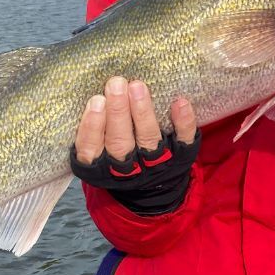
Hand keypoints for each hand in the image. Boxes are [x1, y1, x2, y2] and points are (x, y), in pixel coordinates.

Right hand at [72, 77, 199, 214]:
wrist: (155, 190)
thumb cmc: (120, 158)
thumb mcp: (99, 153)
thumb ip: (95, 131)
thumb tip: (94, 94)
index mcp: (101, 167)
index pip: (91, 149)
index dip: (92, 127)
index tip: (96, 100)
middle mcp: (128, 168)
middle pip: (120, 143)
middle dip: (117, 112)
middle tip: (116, 84)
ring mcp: (156, 163)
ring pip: (148, 139)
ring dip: (142, 112)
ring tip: (137, 87)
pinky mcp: (181, 156)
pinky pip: (183, 140)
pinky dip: (183, 122)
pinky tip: (180, 102)